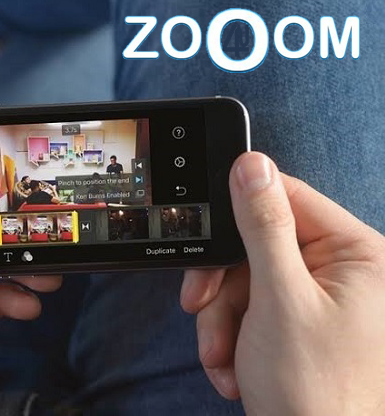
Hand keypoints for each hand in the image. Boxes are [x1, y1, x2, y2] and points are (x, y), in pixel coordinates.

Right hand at [180, 152, 384, 414]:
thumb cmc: (315, 391)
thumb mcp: (279, 298)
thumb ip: (264, 226)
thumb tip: (251, 164)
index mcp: (356, 255)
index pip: (289, 199)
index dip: (242, 212)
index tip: (207, 230)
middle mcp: (341, 272)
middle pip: (259, 245)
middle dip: (224, 286)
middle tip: (199, 307)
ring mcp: (317, 299)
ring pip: (246, 280)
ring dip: (222, 319)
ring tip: (220, 356)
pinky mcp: (295, 321)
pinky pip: (249, 308)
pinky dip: (232, 336)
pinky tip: (232, 368)